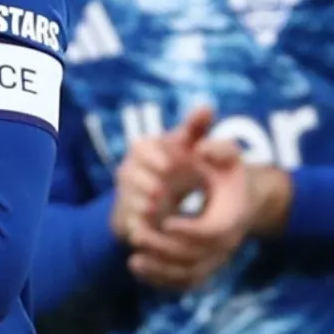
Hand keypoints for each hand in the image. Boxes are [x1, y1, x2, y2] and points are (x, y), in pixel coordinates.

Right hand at [110, 106, 211, 244]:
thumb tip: (207, 106)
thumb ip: (196, 127)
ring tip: (154, 207)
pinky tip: (149, 228)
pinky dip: (137, 225)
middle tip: (159, 190)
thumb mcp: (187, 146)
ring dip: (139, 203)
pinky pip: (128, 222)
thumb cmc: (177, 164)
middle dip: (143, 182)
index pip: (141, 147)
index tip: (169, 165)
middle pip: (128, 174)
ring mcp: (127, 194)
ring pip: (126, 199)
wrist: (163, 198)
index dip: (152, 156)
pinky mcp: (128, 218)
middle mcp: (131, 171)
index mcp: (144, 150)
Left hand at [126, 140, 279, 292]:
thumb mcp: (227, 156)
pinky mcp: (206, 270)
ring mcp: (217, 261)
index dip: (187, 231)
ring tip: (134, 258)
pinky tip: (137, 266)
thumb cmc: (228, 173)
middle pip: (195, 258)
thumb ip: (217, 148)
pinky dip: (160, 280)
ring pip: (188, 276)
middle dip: (164, 248)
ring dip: (159, 270)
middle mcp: (228, 245)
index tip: (164, 222)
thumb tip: (201, 148)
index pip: (210, 234)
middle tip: (137, 234)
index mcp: (233, 217)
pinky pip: (183, 283)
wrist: (243, 199)